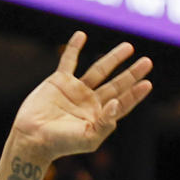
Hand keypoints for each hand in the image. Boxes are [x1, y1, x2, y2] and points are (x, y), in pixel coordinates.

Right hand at [10, 31, 152, 161]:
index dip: (135, 94)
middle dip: (131, 73)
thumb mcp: (89, 138)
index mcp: (99, 117)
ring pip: (99, 70)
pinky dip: (74, 48)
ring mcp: (75, 90)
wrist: (32, 138)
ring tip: (129, 47)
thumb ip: (106, 123)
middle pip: (116, 84)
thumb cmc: (61, 143)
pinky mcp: (59, 81)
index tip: (147, 83)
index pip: (122, 102)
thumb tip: (117, 102)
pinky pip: (69, 61)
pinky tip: (82, 35)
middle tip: (147, 62)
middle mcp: (90, 102)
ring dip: (114, 58)